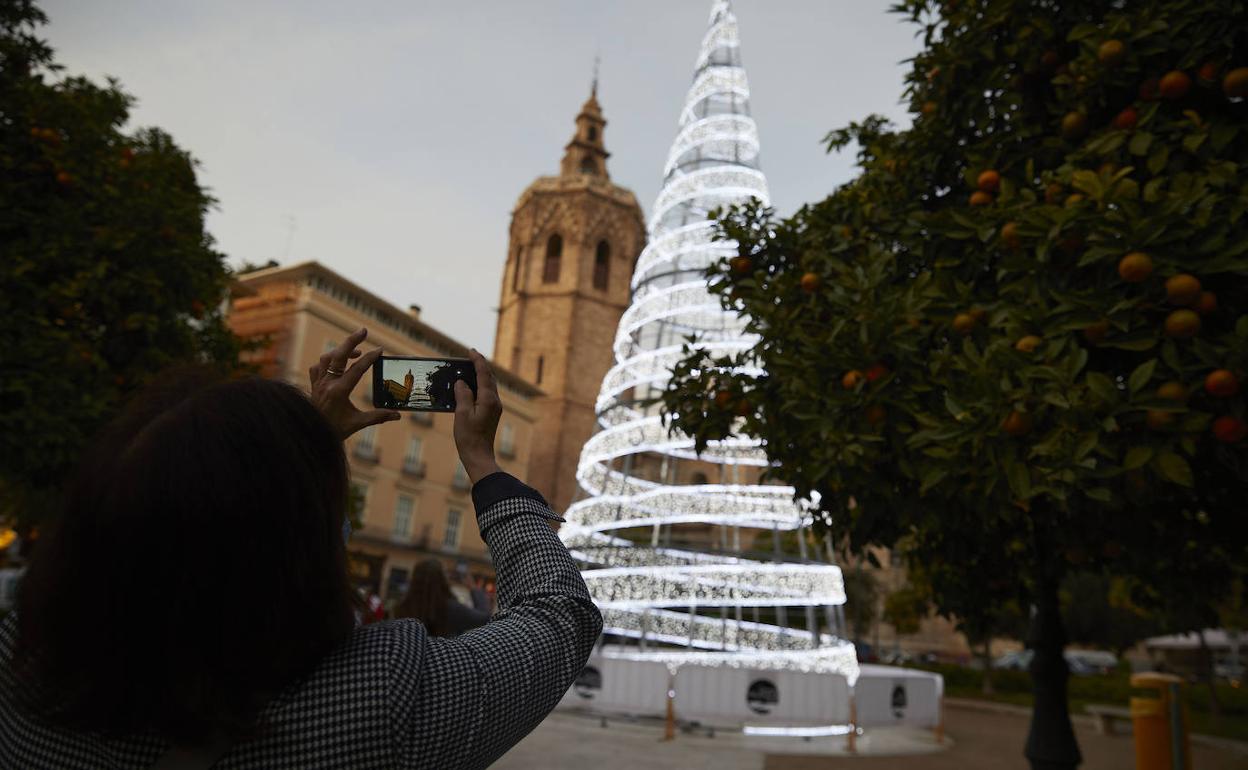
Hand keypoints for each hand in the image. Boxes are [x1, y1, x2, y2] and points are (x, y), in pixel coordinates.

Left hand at [308, 328, 399, 439]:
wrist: (313, 435)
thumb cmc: (335, 430)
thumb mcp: (358, 423)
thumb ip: (378, 416)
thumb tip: (398, 415)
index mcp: (339, 391)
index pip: (357, 369)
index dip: (370, 358)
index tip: (380, 350)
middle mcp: (327, 383)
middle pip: (338, 355)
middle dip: (352, 341)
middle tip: (364, 330)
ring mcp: (318, 383)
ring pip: (327, 358)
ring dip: (341, 351)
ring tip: (356, 350)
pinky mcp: (313, 385)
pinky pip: (318, 367)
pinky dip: (328, 361)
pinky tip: (337, 363)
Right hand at [453, 349, 502, 484]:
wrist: (478, 456)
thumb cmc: (469, 437)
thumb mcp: (462, 414)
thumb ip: (463, 395)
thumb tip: (462, 382)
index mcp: (489, 399)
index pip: (484, 374)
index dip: (477, 361)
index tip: (471, 350)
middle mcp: (495, 401)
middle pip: (489, 378)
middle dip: (480, 366)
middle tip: (469, 357)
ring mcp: (495, 408)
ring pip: (488, 386)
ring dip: (479, 376)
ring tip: (467, 369)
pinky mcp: (491, 414)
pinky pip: (486, 394)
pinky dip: (478, 386)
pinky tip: (469, 387)